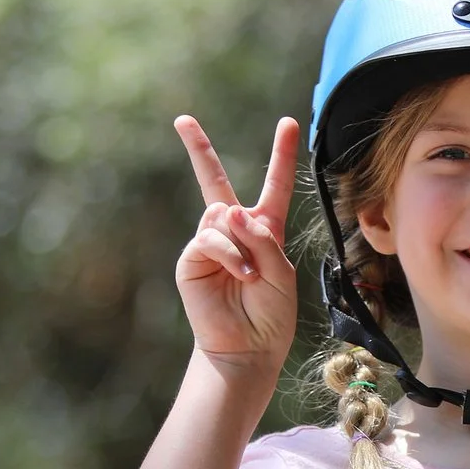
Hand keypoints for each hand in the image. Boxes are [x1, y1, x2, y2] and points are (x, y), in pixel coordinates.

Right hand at [174, 114, 299, 374]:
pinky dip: (229, 253)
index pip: (274, 187)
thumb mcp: (281, 273)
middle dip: (198, 150)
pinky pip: (210, 239)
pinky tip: (241, 273)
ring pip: (221, 215)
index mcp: (264, 231)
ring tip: (250, 273)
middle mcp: (234, 232)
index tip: (286, 123)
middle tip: (183, 120)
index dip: (280, 155)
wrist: (249, 347)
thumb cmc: (271, 314)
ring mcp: (211, 243)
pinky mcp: (193, 260)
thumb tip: (230, 209)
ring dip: (241, 241)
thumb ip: (263, 238)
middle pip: (215, 181)